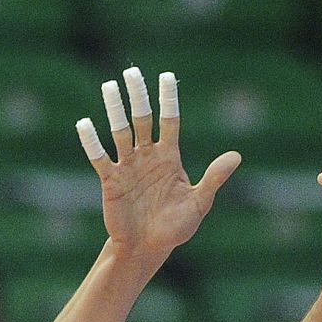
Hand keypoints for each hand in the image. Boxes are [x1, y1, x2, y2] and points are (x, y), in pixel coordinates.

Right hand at [78, 67, 241, 260]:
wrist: (148, 249)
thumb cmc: (175, 227)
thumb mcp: (199, 203)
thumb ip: (214, 178)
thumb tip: (237, 155)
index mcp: (169, 158)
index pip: (170, 121)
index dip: (168, 99)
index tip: (167, 76)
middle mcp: (148, 156)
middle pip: (142, 120)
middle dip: (138, 97)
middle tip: (131, 72)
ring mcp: (128, 167)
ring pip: (120, 133)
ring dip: (115, 111)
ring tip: (109, 87)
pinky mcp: (111, 180)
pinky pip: (101, 158)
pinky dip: (93, 142)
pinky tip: (85, 123)